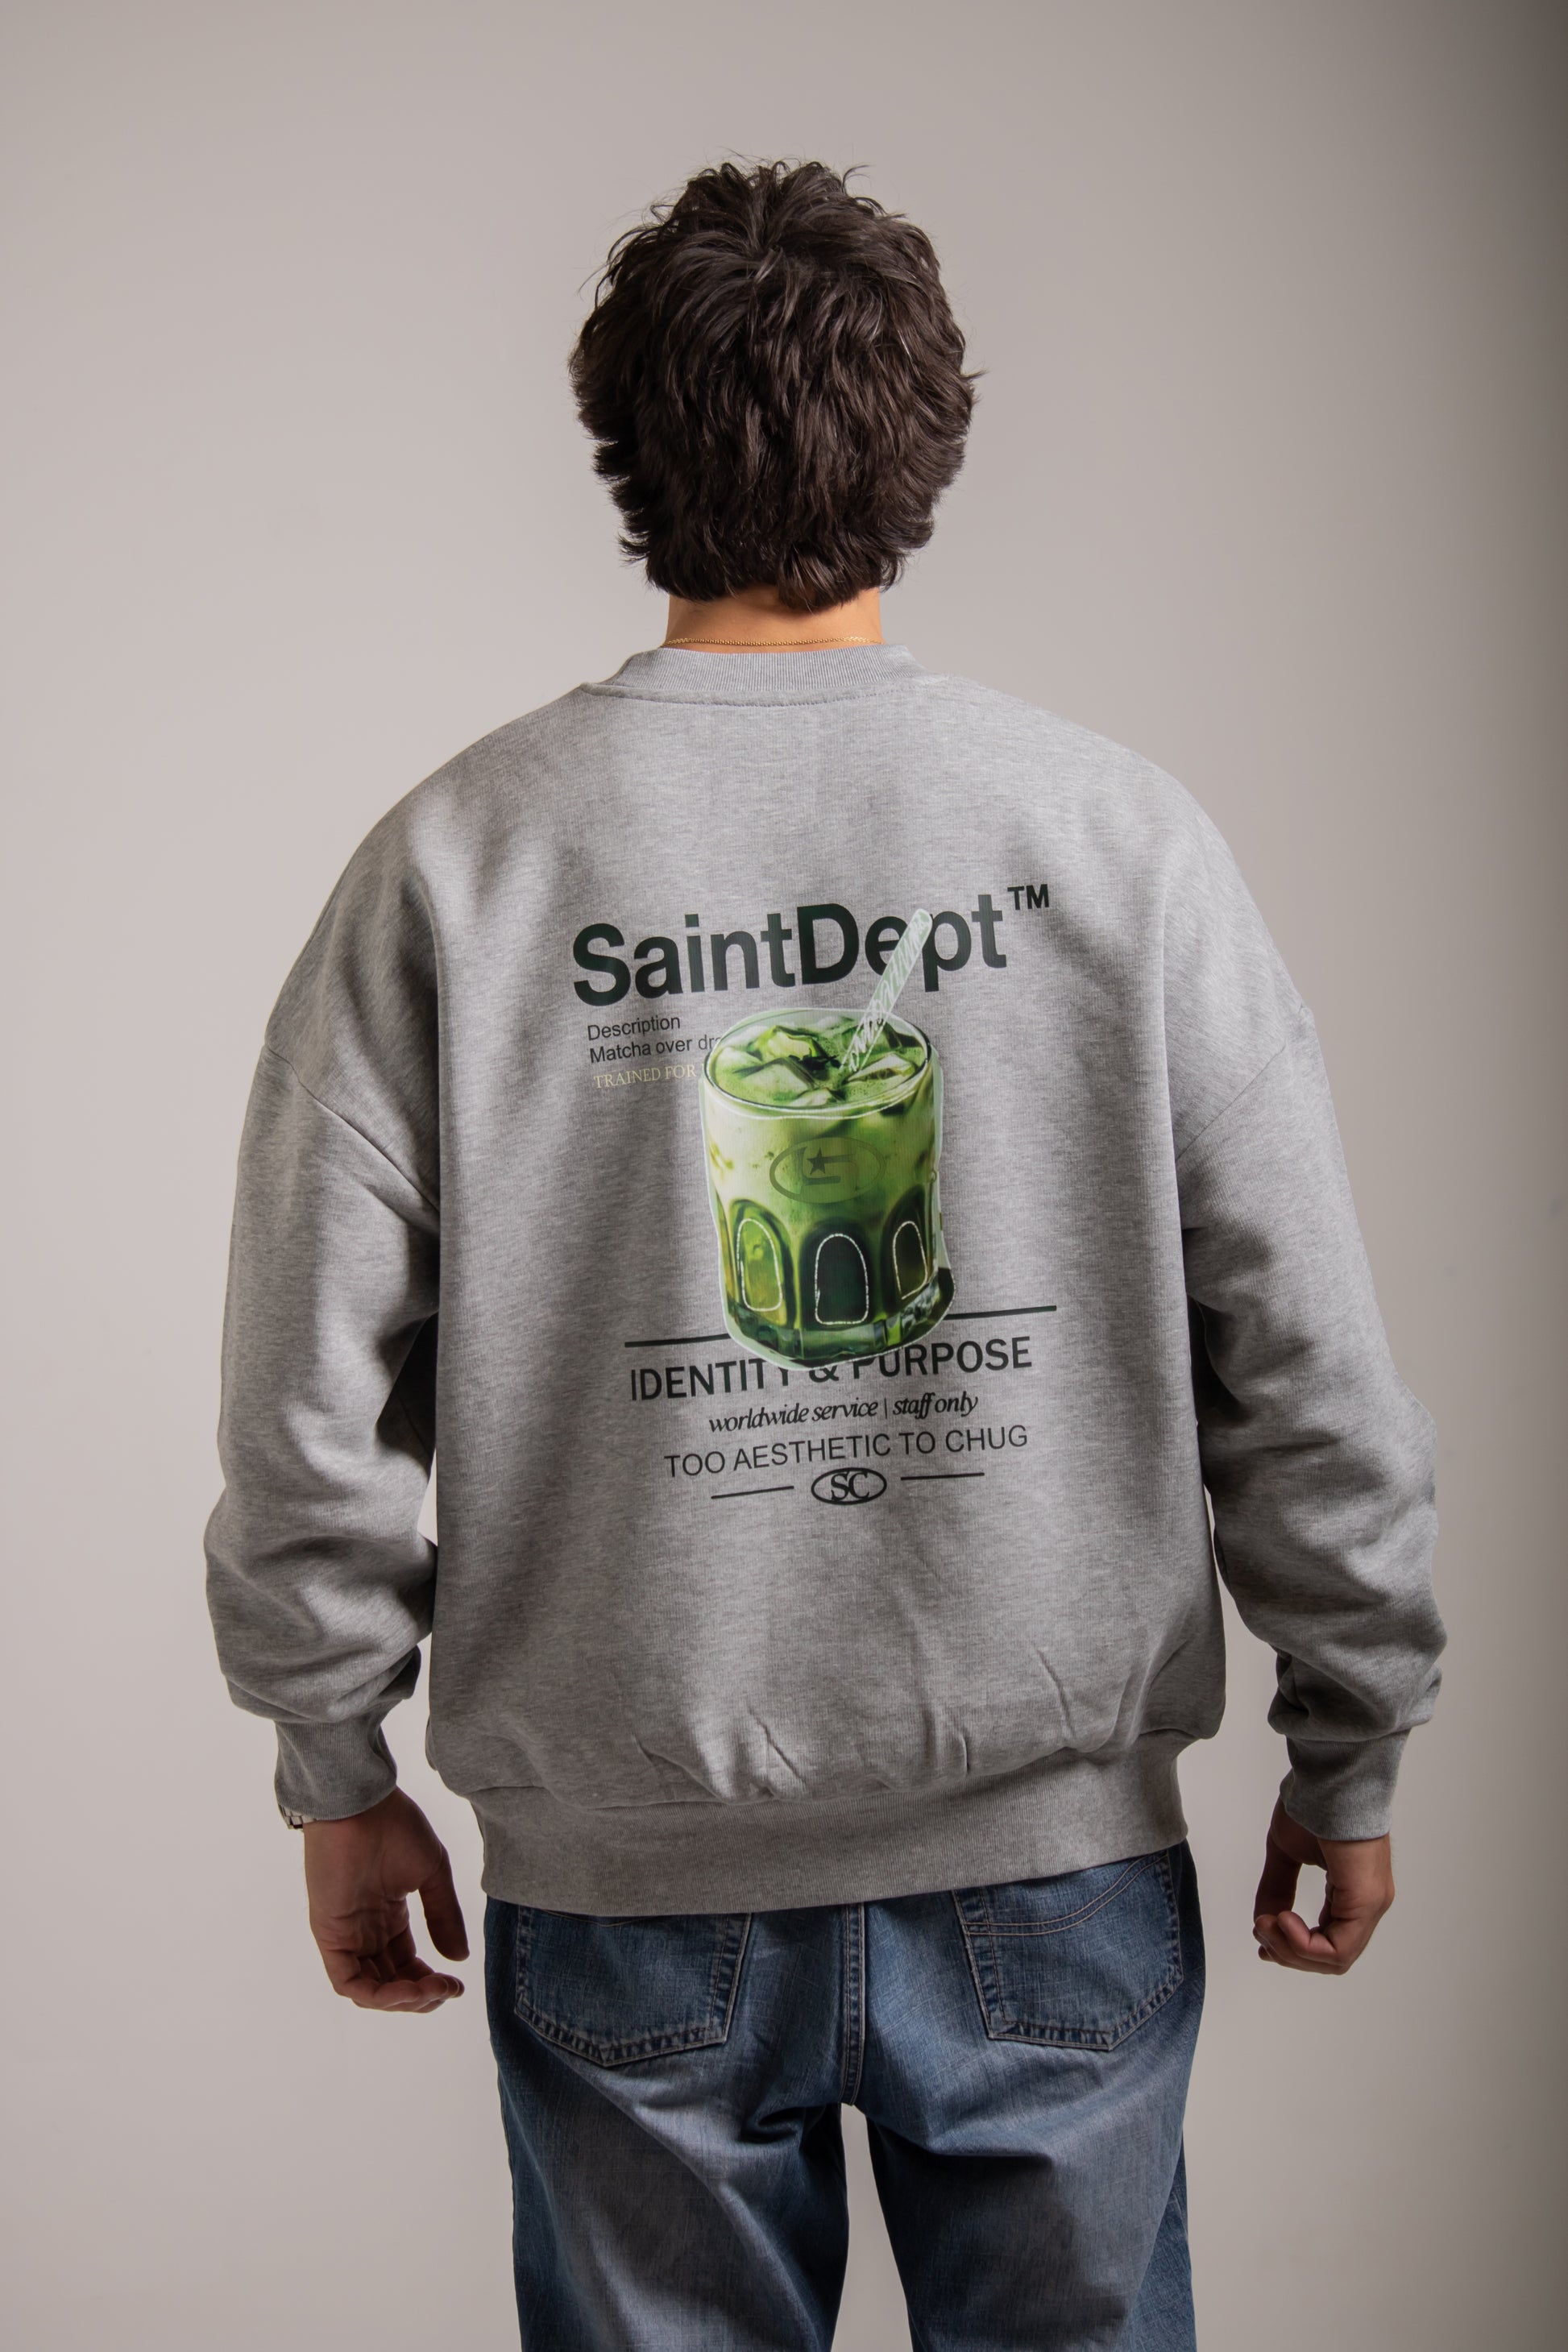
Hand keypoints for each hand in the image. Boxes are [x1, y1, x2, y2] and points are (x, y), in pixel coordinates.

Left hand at [302, 1790, 468, 2012]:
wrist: (359, 1803)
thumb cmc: (394, 1826)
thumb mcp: (432, 1873)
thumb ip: (444, 1916)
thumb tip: (458, 1959)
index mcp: (388, 1916)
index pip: (405, 1965)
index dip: (430, 1982)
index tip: (457, 1984)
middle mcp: (366, 1932)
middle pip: (390, 1982)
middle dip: (420, 1996)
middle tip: (447, 1989)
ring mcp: (346, 1936)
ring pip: (369, 1989)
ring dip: (402, 2000)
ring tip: (432, 1991)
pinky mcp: (330, 1936)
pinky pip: (348, 1982)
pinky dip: (377, 1995)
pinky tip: (408, 1989)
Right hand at [1252, 1799, 1393, 1973]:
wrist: (1329, 1777)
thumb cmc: (1313, 1804)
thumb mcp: (1286, 1853)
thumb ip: (1277, 1888)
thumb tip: (1264, 1921)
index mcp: (1353, 1894)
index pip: (1330, 1942)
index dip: (1294, 1949)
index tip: (1262, 1938)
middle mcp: (1368, 1904)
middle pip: (1331, 1959)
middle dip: (1288, 1952)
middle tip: (1260, 1929)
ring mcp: (1371, 1904)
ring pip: (1335, 1959)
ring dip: (1292, 1950)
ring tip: (1266, 1923)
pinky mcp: (1366, 1900)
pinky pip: (1338, 1948)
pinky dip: (1304, 1944)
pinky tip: (1282, 1920)